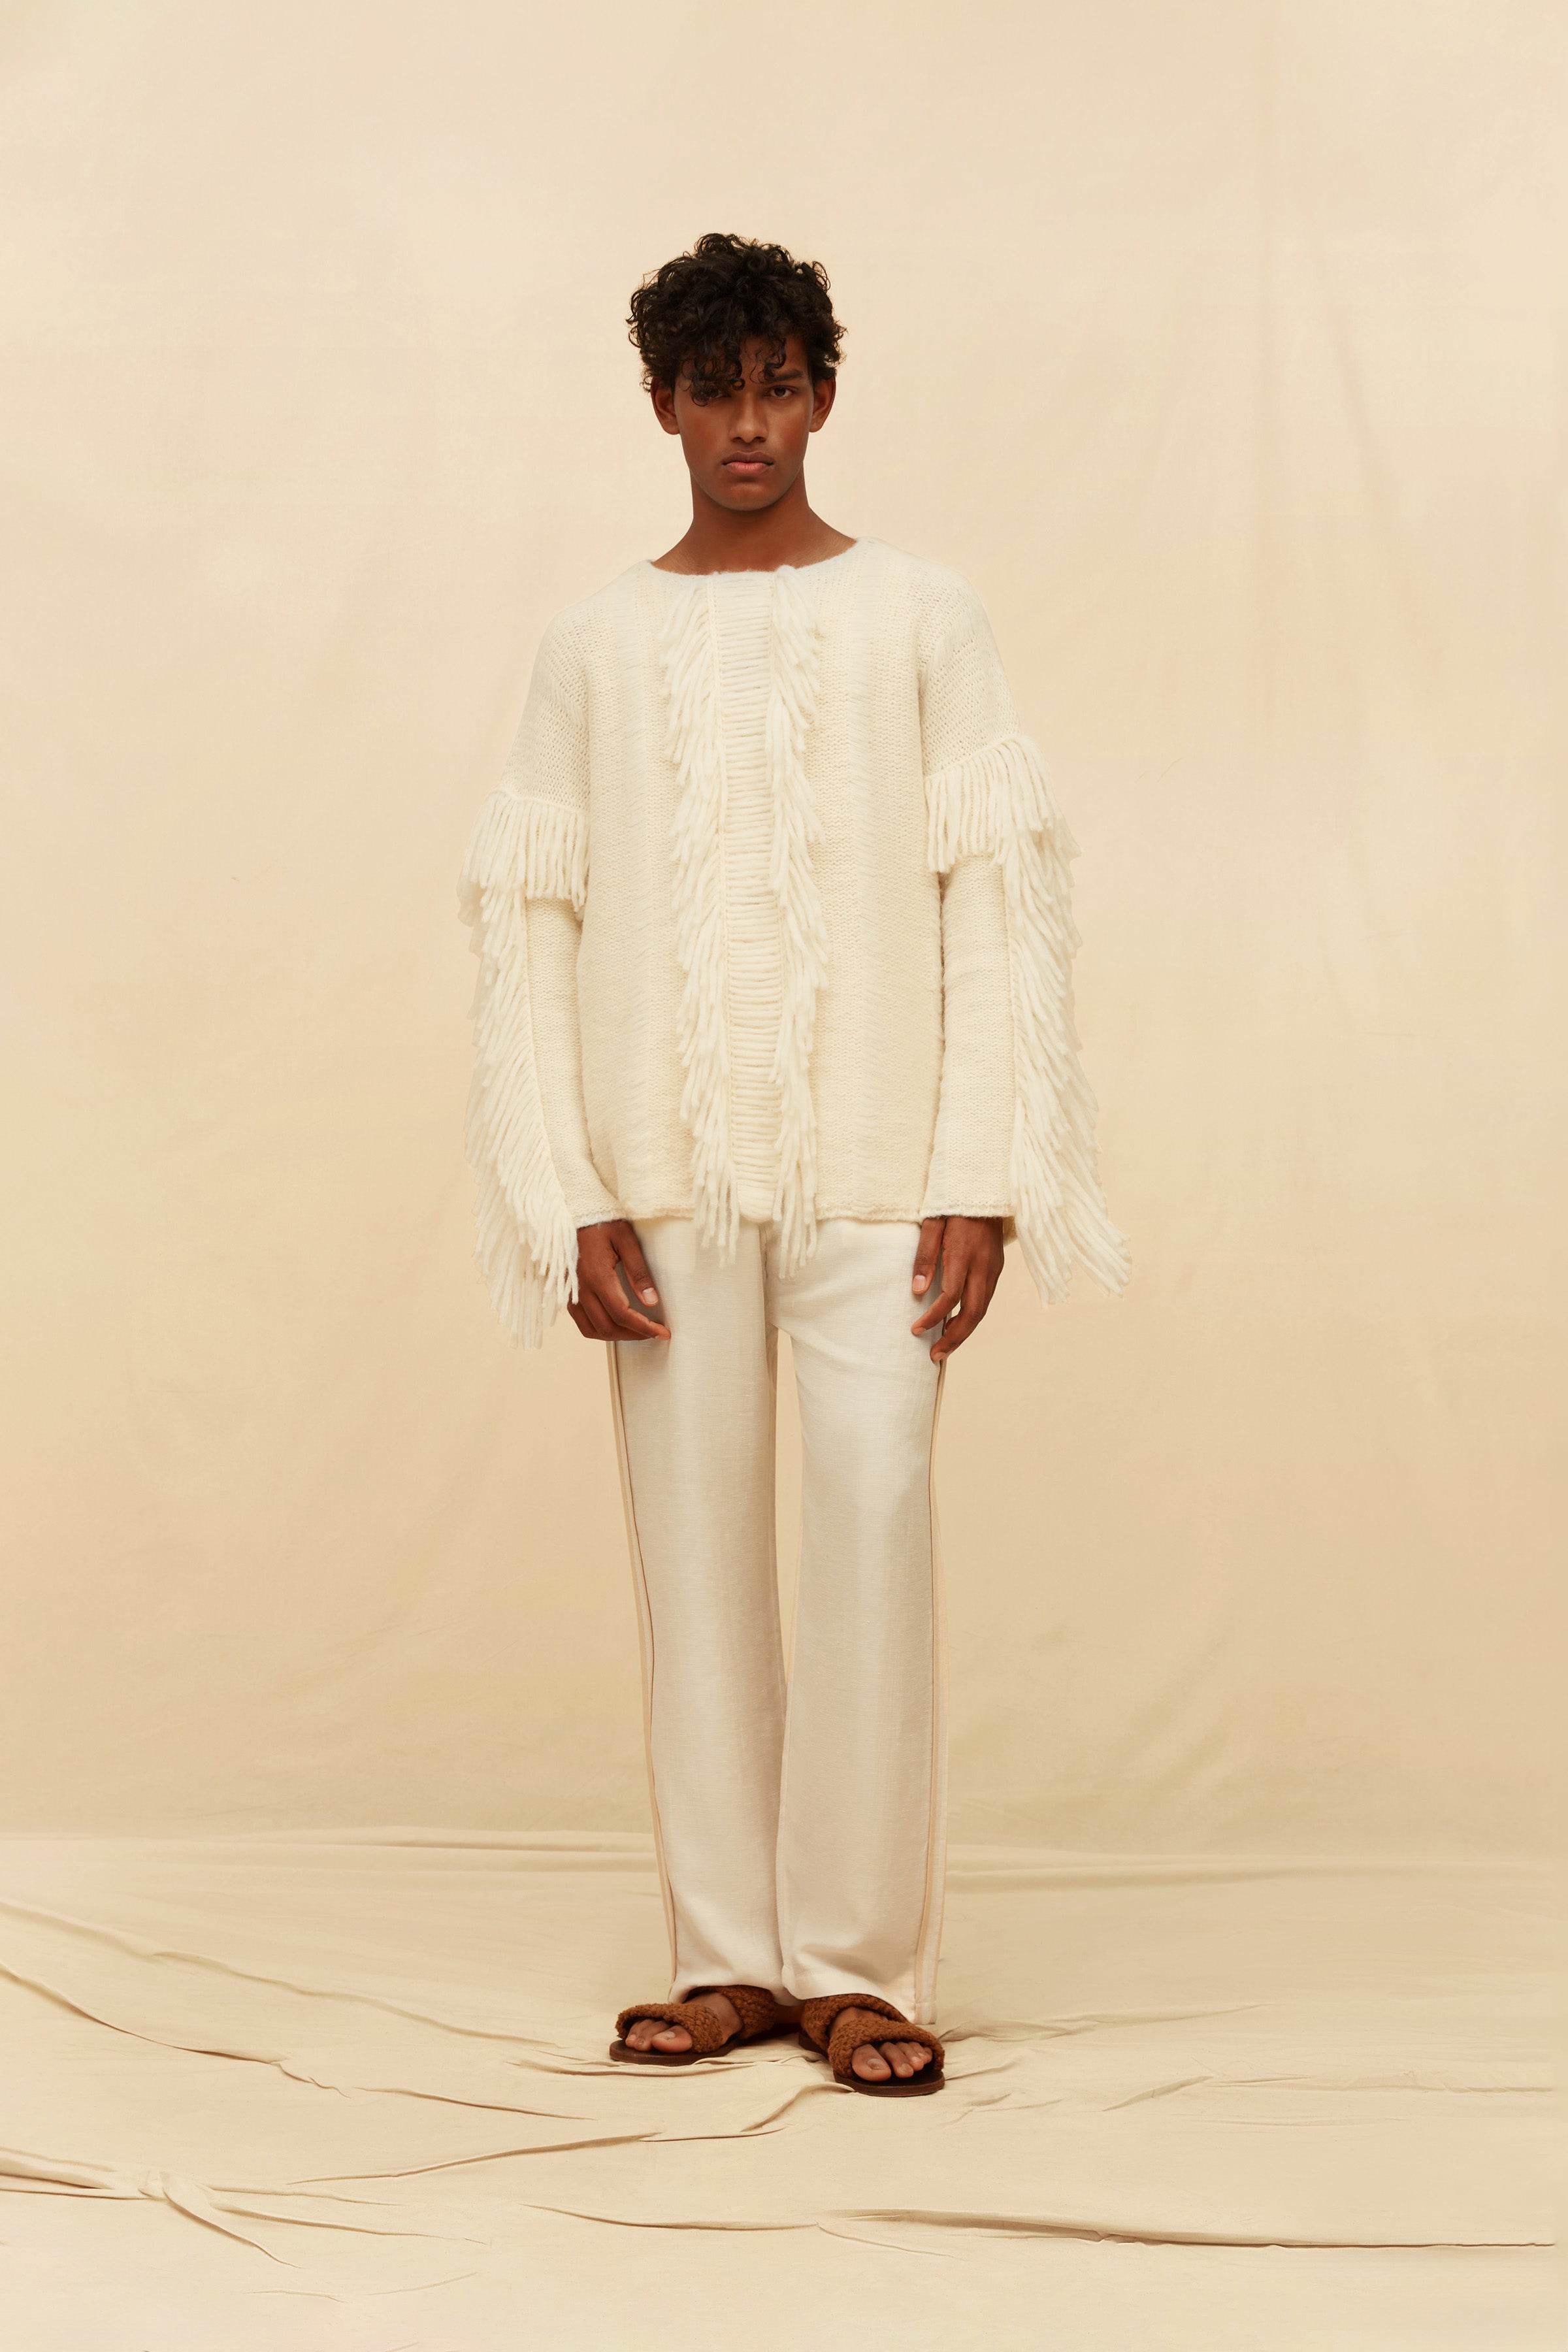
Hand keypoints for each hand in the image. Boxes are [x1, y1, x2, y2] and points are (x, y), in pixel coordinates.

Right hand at [568, 1220, 670, 1341]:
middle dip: (633, 1335)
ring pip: (591, 1329)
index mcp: (597, 1276)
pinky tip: (615, 1322)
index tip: (663, 1332)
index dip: (644, 1328)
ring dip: (616, 1335)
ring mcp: (572, 1292)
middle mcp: (581, 1289)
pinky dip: (599, 1329)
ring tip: (636, 1331)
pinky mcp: (568, 1292)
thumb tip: (652, 1301)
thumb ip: (639, 1272)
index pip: (622, 1314)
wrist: (576, 1213)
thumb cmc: (603, 1223)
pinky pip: (581, 1321)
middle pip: (607, 1327)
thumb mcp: (627, 1241)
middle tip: (654, 1331)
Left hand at [910, 1215, 1003, 1361]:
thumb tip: (917, 1291)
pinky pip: (985, 1300)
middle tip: (934, 1356)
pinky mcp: (996, 1268)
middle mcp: (984, 1266)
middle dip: (954, 1338)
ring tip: (944, 1347)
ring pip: (982, 1310)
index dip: (933, 1317)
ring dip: (964, 1332)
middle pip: (973, 1313)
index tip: (915, 1329)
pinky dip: (971, 1317)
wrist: (987, 1190)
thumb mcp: (932, 1222)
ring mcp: (994, 1268)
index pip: (950, 1297)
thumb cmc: (953, 1204)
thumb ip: (924, 1256)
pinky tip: (957, 1324)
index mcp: (965, 1254)